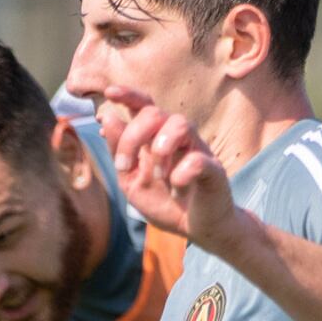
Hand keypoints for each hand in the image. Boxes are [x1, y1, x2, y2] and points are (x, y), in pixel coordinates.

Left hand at [91, 87, 240, 253]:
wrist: (197, 228)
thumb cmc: (165, 201)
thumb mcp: (131, 180)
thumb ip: (118, 152)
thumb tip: (108, 117)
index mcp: (155, 137)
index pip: (144, 105)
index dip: (128, 94)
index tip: (110, 92)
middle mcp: (176, 137)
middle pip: (154, 113)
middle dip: (132, 137)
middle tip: (125, 166)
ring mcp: (197, 149)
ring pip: (180, 124)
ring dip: (160, 150)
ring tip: (158, 175)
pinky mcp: (214, 168)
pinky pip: (197, 159)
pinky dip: (181, 175)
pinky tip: (178, 191)